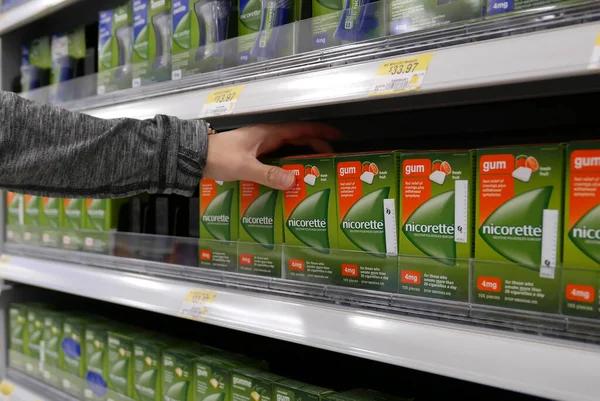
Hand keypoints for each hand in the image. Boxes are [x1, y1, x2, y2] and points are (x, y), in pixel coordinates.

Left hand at [203, 122, 340, 189]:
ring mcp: (260, 146)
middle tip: (330, 160)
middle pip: (298, 139)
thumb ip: (268, 174)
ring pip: (288, 149)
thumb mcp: (244, 166)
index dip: (320, 132)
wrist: (194, 156)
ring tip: (315, 170)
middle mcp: (266, 137)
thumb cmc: (217, 156)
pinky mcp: (254, 156)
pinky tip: (290, 178)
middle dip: (315, 147)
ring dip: (301, 157)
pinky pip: (277, 159)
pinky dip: (287, 166)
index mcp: (268, 133)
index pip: (301, 129)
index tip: (337, 136)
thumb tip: (293, 180)